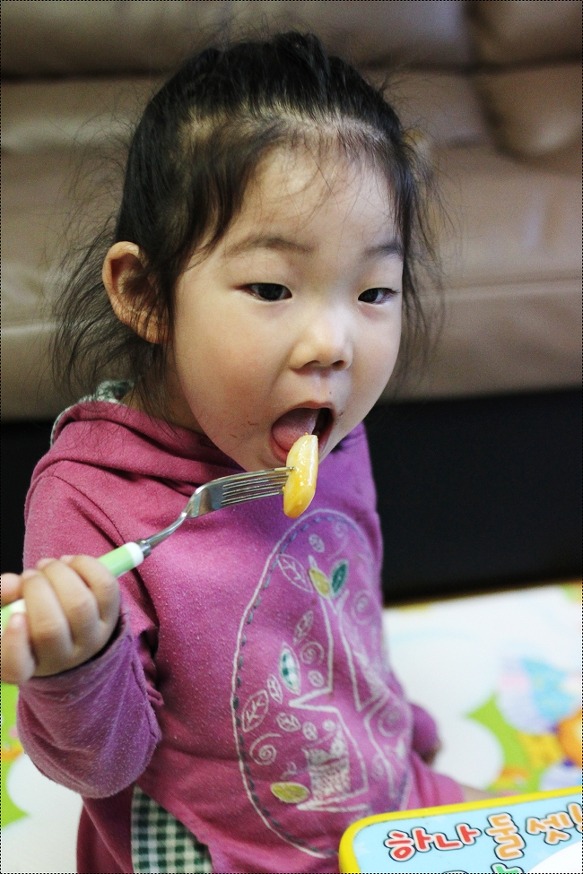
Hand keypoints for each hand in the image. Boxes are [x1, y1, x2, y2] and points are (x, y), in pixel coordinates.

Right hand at [1, 556, 119, 683]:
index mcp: (24, 664)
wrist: (71, 629)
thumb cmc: (29, 620)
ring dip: (60, 574)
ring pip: (79, 604)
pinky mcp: (112, 617)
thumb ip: (2, 598)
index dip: (14, 644)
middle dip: (36, 589)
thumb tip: (11, 583)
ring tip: (46, 565)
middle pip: (50, 628)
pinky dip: (85, 565)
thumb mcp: (6, 613)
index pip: (16, 667)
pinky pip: (105, 586)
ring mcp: (90, 641)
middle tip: (29, 576)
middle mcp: (61, 659)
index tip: (16, 617)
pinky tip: (69, 562)